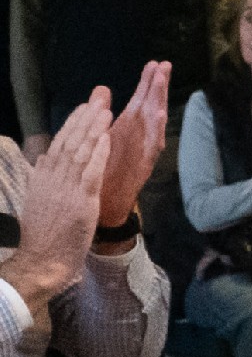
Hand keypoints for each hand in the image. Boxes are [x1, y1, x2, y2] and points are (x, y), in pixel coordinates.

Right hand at [4, 99, 111, 309]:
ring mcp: (66, 190)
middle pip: (70, 142)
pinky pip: (91, 173)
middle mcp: (53, 179)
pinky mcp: (80, 202)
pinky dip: (99, 154)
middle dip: (85, 117)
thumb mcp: (39, 199)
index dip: (73, 124)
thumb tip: (44, 156)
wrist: (42, 261)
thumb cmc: (44, 234)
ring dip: (94, 129)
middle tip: (99, 96)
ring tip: (105, 109)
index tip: (84, 106)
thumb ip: (43, 177)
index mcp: (43, 178)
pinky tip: (107, 138)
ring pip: (81, 153)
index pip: (59, 144)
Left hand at [99, 62, 168, 230]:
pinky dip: (156, 130)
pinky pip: (153, 145)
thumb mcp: (100, 138)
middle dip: (157, 86)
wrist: (104, 205)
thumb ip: (103, 114)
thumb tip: (102, 89)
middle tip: (163, 65)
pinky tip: (158, 114)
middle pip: (151, 106)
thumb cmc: (102, 172)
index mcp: (127, 128)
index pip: (140, 100)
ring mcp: (144, 150)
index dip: (147, 83)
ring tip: (161, 82)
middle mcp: (139, 137)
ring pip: (155, 122)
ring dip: (159, 101)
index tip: (154, 63)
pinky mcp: (145, 164)